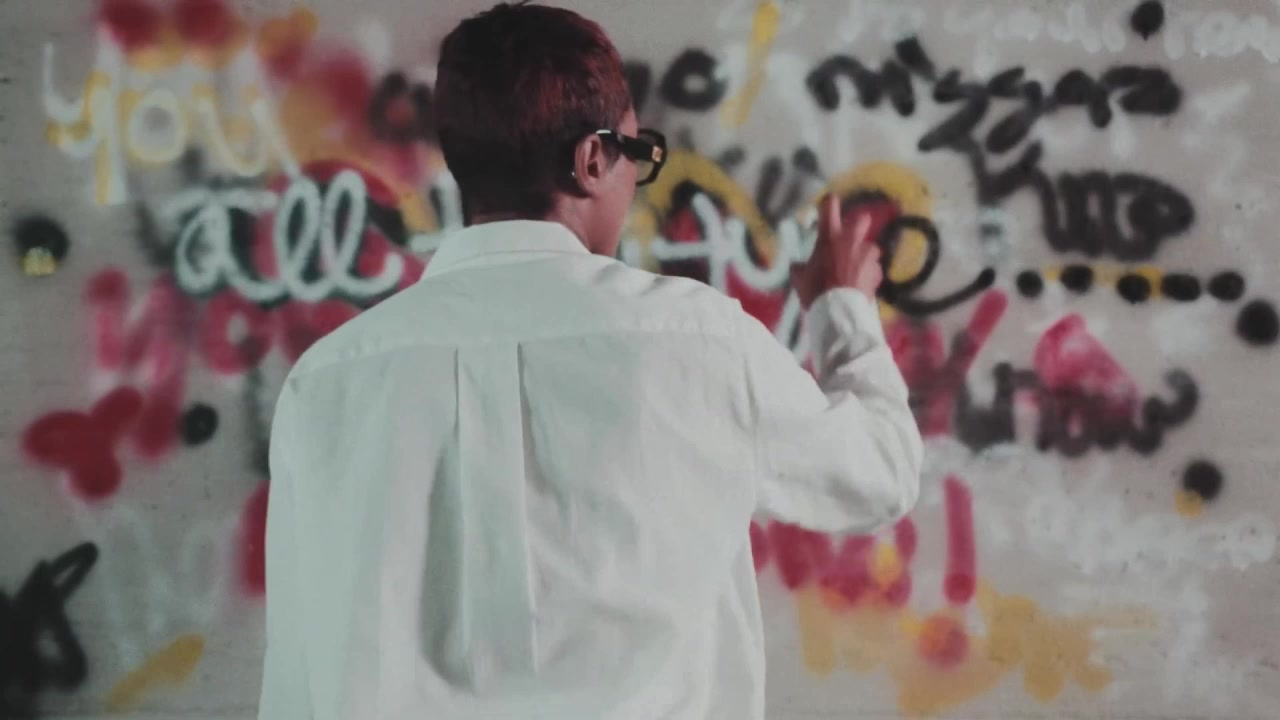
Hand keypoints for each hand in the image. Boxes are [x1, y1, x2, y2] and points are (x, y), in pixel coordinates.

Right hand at [789, 194, 882, 308]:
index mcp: (829, 236)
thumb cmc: (815, 290)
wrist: (838, 312)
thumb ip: (801, 267)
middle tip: (849, 238)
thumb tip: (800, 266)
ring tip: (854, 270)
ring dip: (863, 255)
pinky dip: (867, 274)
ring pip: (869, 247)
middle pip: (862, 218)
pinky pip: (873, 268)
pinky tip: (860, 285)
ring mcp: (867, 254)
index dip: (829, 203)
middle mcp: (851, 240)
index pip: (830, 204)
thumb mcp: (799, 278)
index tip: (828, 206)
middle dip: (857, 225)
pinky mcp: (877, 271)